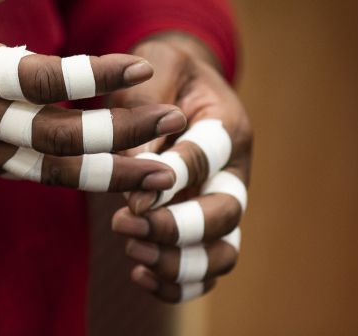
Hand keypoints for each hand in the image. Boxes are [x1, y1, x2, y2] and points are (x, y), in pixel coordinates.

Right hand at [0, 0, 189, 191]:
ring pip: (49, 169)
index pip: (38, 80)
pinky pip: (29, 176)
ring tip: (162, 171)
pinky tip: (113, 176)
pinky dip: (74, 179)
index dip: (93, 75)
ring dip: (109, 171)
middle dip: (120, 133)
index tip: (139, 65)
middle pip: (57, 136)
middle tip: (173, 122)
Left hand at [109, 33, 253, 302]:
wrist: (176, 81)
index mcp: (227, 124)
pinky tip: (139, 273)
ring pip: (223, 252)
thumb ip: (143, 117)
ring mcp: (224, 202)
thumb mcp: (151, 74)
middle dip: (177, 228)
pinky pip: (205, 270)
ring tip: (133, 251)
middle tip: (124, 224)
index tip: (130, 199)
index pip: (206, 159)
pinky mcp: (208, 228)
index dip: (170, 181)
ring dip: (178, 261)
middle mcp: (234, 170)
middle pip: (226, 215)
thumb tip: (135, 180)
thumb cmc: (161, 73)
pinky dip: (178, 284)